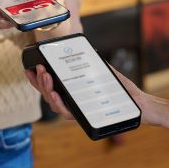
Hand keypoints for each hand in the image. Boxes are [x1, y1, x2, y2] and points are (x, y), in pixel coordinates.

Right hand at [25, 62, 148, 123]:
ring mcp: (79, 111)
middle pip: (50, 95)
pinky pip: (68, 113)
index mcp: (75, 92)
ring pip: (56, 104)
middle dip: (41, 82)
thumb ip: (93, 63)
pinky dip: (60, 104)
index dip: (38, 80)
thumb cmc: (122, 90)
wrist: (139, 105)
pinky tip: (57, 95)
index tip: (29, 68)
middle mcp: (74, 103)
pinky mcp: (85, 117)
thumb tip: (83, 50)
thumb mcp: (105, 72)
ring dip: (48, 90)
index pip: (52, 86)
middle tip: (40, 69)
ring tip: (46, 77)